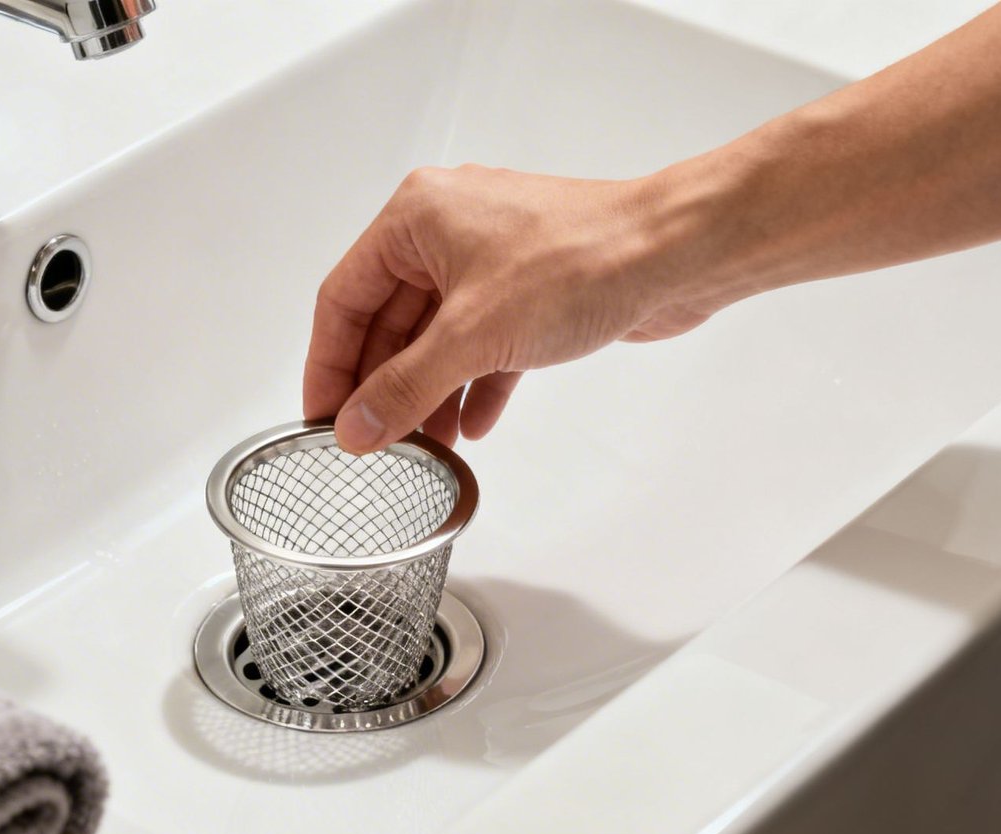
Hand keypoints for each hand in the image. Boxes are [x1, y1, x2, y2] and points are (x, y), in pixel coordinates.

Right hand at [302, 164, 730, 453]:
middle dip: (384, 387)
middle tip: (372, 443)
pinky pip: (482, 343)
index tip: (323, 418)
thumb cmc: (584, 259)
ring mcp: (491, 260)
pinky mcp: (530, 289)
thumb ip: (405, 388)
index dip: (328, 364)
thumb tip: (356, 427)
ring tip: (424, 449)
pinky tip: (473, 426)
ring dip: (428, 394)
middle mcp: (447, 231)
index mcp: (416, 217)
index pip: (344, 298)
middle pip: (388, 322)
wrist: (676, 254)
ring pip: (437, 337)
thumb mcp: (472, 336)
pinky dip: (474, 384)